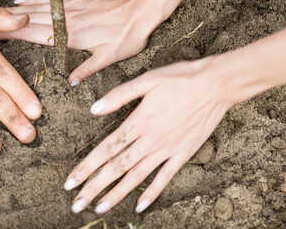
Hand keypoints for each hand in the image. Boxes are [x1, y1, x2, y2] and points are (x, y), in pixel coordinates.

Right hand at [0, 0, 159, 85]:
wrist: (145, 6)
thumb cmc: (131, 35)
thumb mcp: (111, 58)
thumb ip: (89, 68)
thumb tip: (70, 81)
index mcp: (71, 35)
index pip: (33, 35)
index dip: (9, 35)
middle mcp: (67, 17)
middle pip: (29, 20)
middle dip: (4, 22)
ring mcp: (72, 3)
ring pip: (38, 7)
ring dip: (15, 11)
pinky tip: (23, 1)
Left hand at [63, 58, 232, 214]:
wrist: (215, 85)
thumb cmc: (180, 78)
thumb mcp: (147, 80)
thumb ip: (119, 95)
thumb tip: (93, 109)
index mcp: (139, 122)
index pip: (107, 149)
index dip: (87, 166)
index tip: (70, 181)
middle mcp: (150, 140)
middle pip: (117, 168)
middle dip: (94, 187)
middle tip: (77, 204)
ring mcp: (167, 150)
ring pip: (137, 177)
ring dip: (116, 194)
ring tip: (99, 207)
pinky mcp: (183, 154)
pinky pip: (164, 178)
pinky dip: (151, 193)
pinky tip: (139, 206)